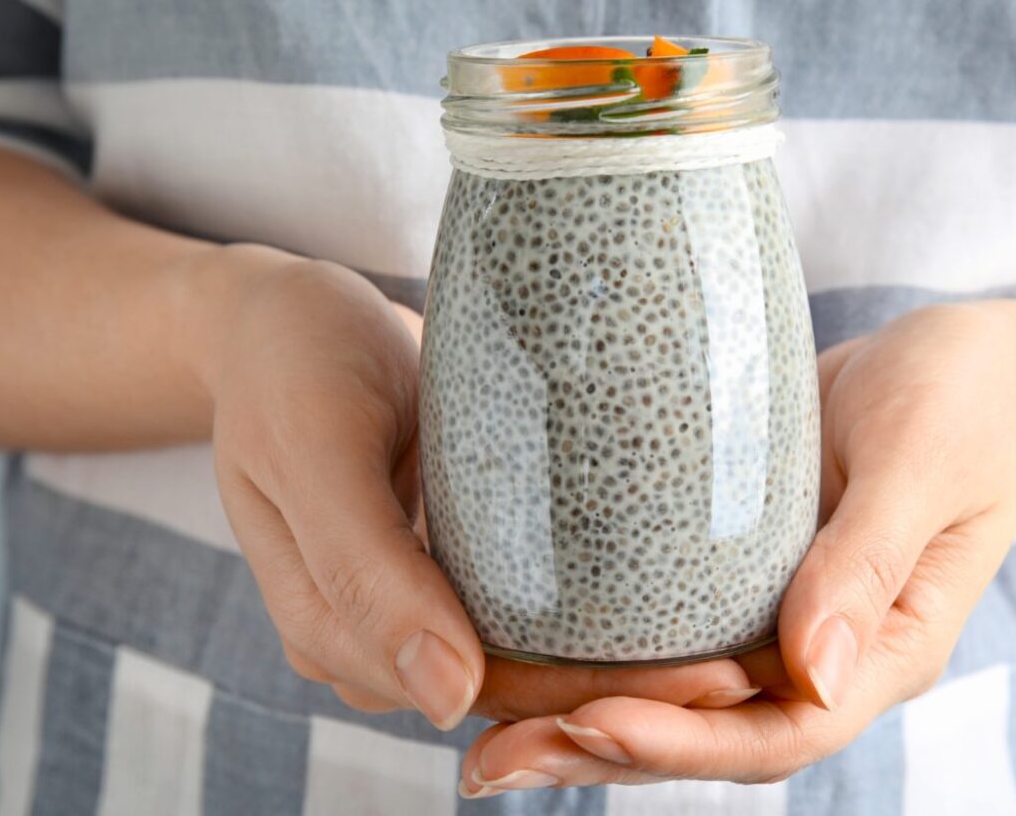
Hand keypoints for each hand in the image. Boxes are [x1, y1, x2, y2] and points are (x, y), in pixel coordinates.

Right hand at [201, 250, 755, 730]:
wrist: (272, 319)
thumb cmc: (289, 365)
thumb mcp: (313, 448)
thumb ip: (365, 571)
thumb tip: (446, 695)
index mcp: (335, 629)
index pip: (479, 690)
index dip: (587, 696)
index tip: (699, 683)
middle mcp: (380, 633)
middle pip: (516, 687)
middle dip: (626, 690)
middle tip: (743, 667)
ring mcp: (417, 596)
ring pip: (528, 657)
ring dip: (621, 658)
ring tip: (732, 641)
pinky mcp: (450, 557)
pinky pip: (528, 604)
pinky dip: (595, 609)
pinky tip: (675, 594)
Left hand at [457, 301, 1015, 792]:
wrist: (964, 363)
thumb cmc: (964, 400)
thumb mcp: (925, 462)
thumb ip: (870, 560)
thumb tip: (813, 675)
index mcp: (886, 648)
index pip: (785, 729)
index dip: (689, 739)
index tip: (594, 720)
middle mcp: (825, 654)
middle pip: (712, 735)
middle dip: (602, 751)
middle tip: (491, 759)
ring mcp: (778, 622)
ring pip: (678, 699)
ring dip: (581, 721)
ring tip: (483, 735)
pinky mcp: (739, 581)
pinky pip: (667, 637)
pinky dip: (596, 655)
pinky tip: (518, 651)